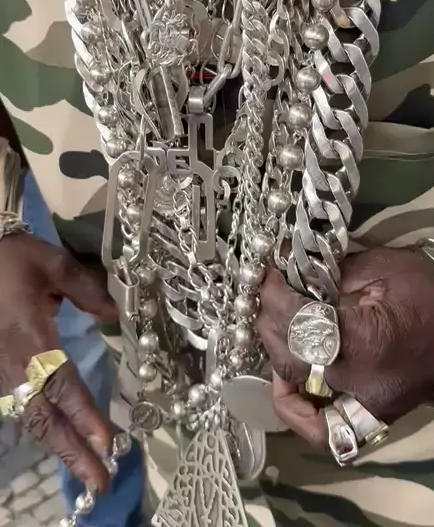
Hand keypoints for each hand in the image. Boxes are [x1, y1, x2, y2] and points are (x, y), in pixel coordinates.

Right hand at [0, 233, 117, 491]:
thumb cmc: (13, 258)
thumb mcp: (53, 264)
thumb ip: (87, 290)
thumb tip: (116, 315)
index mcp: (30, 338)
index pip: (62, 384)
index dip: (84, 415)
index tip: (106, 443)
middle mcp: (13, 364)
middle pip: (43, 417)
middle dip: (71, 451)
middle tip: (99, 482)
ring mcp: (0, 372)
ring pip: (29, 418)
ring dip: (58, 446)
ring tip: (86, 471)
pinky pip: (18, 408)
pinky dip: (41, 429)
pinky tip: (60, 442)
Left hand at [257, 247, 433, 447]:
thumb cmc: (428, 287)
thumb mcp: (378, 267)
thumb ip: (328, 273)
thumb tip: (287, 268)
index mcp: (365, 342)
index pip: (300, 324)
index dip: (276, 297)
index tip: (269, 275)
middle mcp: (360, 384)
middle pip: (291, 358)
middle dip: (270, 321)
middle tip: (267, 294)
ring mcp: (366, 407)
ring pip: (299, 393)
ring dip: (277, 354)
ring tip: (274, 326)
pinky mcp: (372, 414)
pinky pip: (325, 428)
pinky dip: (298, 411)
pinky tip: (286, 382)